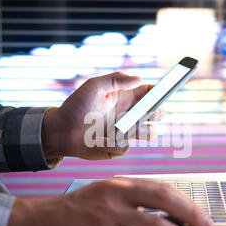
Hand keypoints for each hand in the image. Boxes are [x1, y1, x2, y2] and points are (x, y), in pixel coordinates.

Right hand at [4, 178, 214, 225]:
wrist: (41, 222)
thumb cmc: (73, 210)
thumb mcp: (104, 194)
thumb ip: (130, 200)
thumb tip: (162, 214)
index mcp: (120, 183)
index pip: (161, 188)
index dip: (185, 201)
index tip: (199, 212)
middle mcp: (118, 194)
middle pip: (164, 200)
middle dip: (191, 215)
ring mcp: (111, 215)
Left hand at [42, 72, 163, 159]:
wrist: (61, 131)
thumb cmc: (76, 106)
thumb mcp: (94, 86)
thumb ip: (116, 79)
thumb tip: (139, 78)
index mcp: (125, 97)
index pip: (149, 94)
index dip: (159, 93)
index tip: (164, 93)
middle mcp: (128, 114)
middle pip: (156, 114)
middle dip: (158, 113)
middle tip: (151, 113)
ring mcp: (125, 132)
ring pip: (149, 133)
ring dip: (143, 131)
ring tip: (128, 128)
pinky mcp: (117, 147)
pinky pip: (125, 147)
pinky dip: (113, 143)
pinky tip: (99, 140)